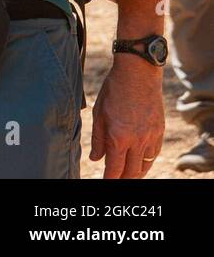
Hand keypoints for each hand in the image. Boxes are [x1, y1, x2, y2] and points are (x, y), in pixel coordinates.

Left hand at [90, 56, 164, 177]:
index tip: (104, 181)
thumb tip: (96, 158)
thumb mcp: (98, 114)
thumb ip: (98, 139)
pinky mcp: (160, 131)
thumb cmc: (113, 91)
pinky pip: (154, 154)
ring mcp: (151, 137)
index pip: (115, 168)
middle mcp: (137, 140)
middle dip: (122, 179)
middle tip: (114, 179)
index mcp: (118, 137)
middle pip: (131, 171)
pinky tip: (139, 161)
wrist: (138, 74)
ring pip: (145, 165)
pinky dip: (146, 161)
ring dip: (136, 173)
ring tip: (127, 175)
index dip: (109, 178)